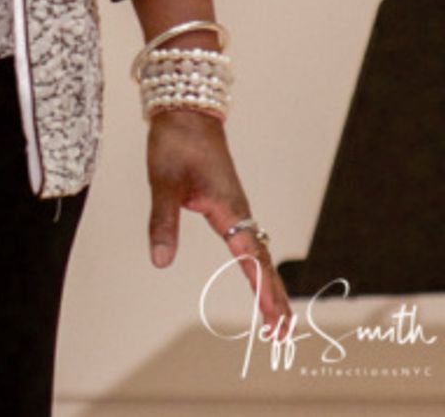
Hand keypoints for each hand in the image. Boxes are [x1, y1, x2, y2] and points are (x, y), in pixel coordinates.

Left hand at [146, 109, 291, 329]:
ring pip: (258, 252)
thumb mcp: (164, 182)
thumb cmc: (177, 141)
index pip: (250, 259)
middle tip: (284, 336)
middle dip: (273, 298)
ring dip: (269, 283)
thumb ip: (163, 222)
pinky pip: (249, 240)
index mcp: (229, 209)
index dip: (262, 292)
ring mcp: (236, 207)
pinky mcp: (227, 202)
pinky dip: (257, 263)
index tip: (275, 322)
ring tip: (279, 317)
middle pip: (262, 261)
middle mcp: (239, 211)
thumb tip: (160, 261)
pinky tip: (258, 272)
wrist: (186, 110)